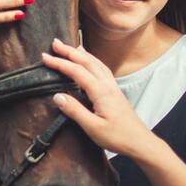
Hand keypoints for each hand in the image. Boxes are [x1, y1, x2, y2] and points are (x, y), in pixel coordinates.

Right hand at [42, 38, 157, 157]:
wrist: (140, 142)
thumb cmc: (118, 137)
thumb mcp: (92, 128)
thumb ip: (74, 111)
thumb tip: (57, 96)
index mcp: (101, 92)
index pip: (77, 71)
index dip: (60, 63)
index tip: (45, 57)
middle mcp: (107, 85)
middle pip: (87, 61)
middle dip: (69, 51)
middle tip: (55, 43)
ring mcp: (112, 86)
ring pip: (95, 63)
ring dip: (81, 53)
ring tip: (70, 47)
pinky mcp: (115, 91)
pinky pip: (101, 68)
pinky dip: (92, 60)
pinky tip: (89, 61)